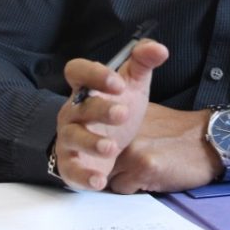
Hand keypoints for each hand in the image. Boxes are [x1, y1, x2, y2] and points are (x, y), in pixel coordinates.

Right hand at [52, 40, 168, 190]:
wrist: (112, 145)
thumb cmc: (118, 109)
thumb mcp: (134, 85)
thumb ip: (144, 62)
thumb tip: (159, 48)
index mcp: (85, 88)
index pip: (77, 71)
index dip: (94, 74)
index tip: (118, 82)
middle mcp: (72, 112)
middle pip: (79, 107)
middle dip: (100, 110)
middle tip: (124, 113)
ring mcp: (69, 138)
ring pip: (72, 137)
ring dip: (91, 142)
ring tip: (112, 146)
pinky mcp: (71, 165)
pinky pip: (71, 171)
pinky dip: (84, 177)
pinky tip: (100, 180)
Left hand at [107, 103, 221, 193]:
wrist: (209, 139)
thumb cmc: (179, 131)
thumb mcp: (147, 117)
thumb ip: (122, 128)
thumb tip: (100, 146)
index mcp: (122, 116)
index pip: (93, 140)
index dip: (100, 153)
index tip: (108, 157)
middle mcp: (122, 129)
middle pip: (97, 160)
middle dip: (107, 167)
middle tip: (130, 165)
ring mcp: (132, 149)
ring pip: (107, 177)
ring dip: (122, 179)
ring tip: (145, 170)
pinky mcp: (143, 167)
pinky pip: (123, 189)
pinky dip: (134, 188)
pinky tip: (153, 176)